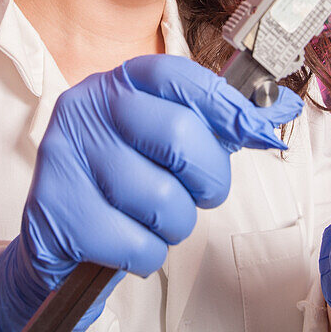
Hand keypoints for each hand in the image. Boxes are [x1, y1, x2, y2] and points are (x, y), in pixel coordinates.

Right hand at [0, 54, 302, 331]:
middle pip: (179, 136)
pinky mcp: (57, 212)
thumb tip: (274, 112)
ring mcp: (65, 157)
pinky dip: (146, 255)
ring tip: (151, 220)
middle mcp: (84, 108)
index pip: (177, 75)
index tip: (255, 130)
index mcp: (113, 83)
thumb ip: (207, 124)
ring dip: (174, 225)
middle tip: (198, 193)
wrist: (56, 240)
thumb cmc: (120, 184)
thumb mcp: (154, 141)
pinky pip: (139, 244)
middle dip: (207, 179)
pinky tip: (126, 243)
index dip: (224, 104)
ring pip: (163, 198)